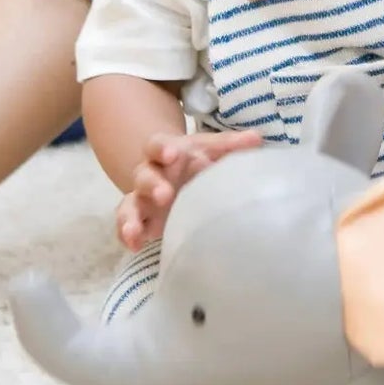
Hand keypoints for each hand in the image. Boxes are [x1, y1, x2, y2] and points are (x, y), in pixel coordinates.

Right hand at [115, 127, 262, 249]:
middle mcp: (151, 173)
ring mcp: (143, 198)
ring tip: (134, 231)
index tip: (173, 155)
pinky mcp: (141, 219)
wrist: (179, 174)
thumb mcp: (211, 149)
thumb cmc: (198, 158)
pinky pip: (127, 225)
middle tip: (165, 195)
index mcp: (167, 151)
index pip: (157, 144)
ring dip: (131, 217)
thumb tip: (256, 139)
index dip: (162, 149)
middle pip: (144, 175)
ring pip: (130, 204)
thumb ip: (230, 145)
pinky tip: (134, 246)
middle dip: (152, 184)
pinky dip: (127, 235)